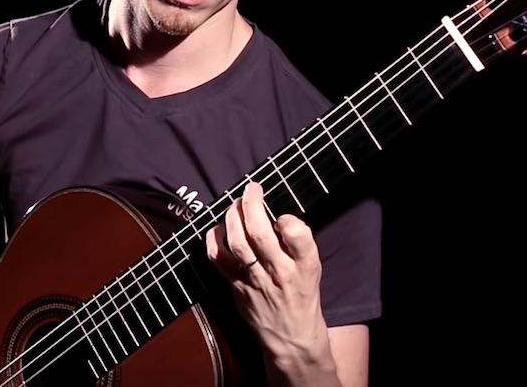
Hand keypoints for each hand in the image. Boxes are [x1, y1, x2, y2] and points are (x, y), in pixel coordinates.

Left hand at [204, 182, 329, 358]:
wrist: (291, 336)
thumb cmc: (302, 295)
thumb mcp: (312, 268)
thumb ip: (299, 243)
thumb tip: (277, 215)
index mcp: (305, 267)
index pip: (299, 240)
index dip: (289, 222)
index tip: (282, 215)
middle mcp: (280, 273)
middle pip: (261, 235)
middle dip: (252, 206)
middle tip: (251, 189)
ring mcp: (255, 281)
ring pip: (238, 245)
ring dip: (233, 218)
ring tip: (235, 204)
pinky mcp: (236, 287)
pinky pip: (219, 260)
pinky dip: (214, 240)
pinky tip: (217, 228)